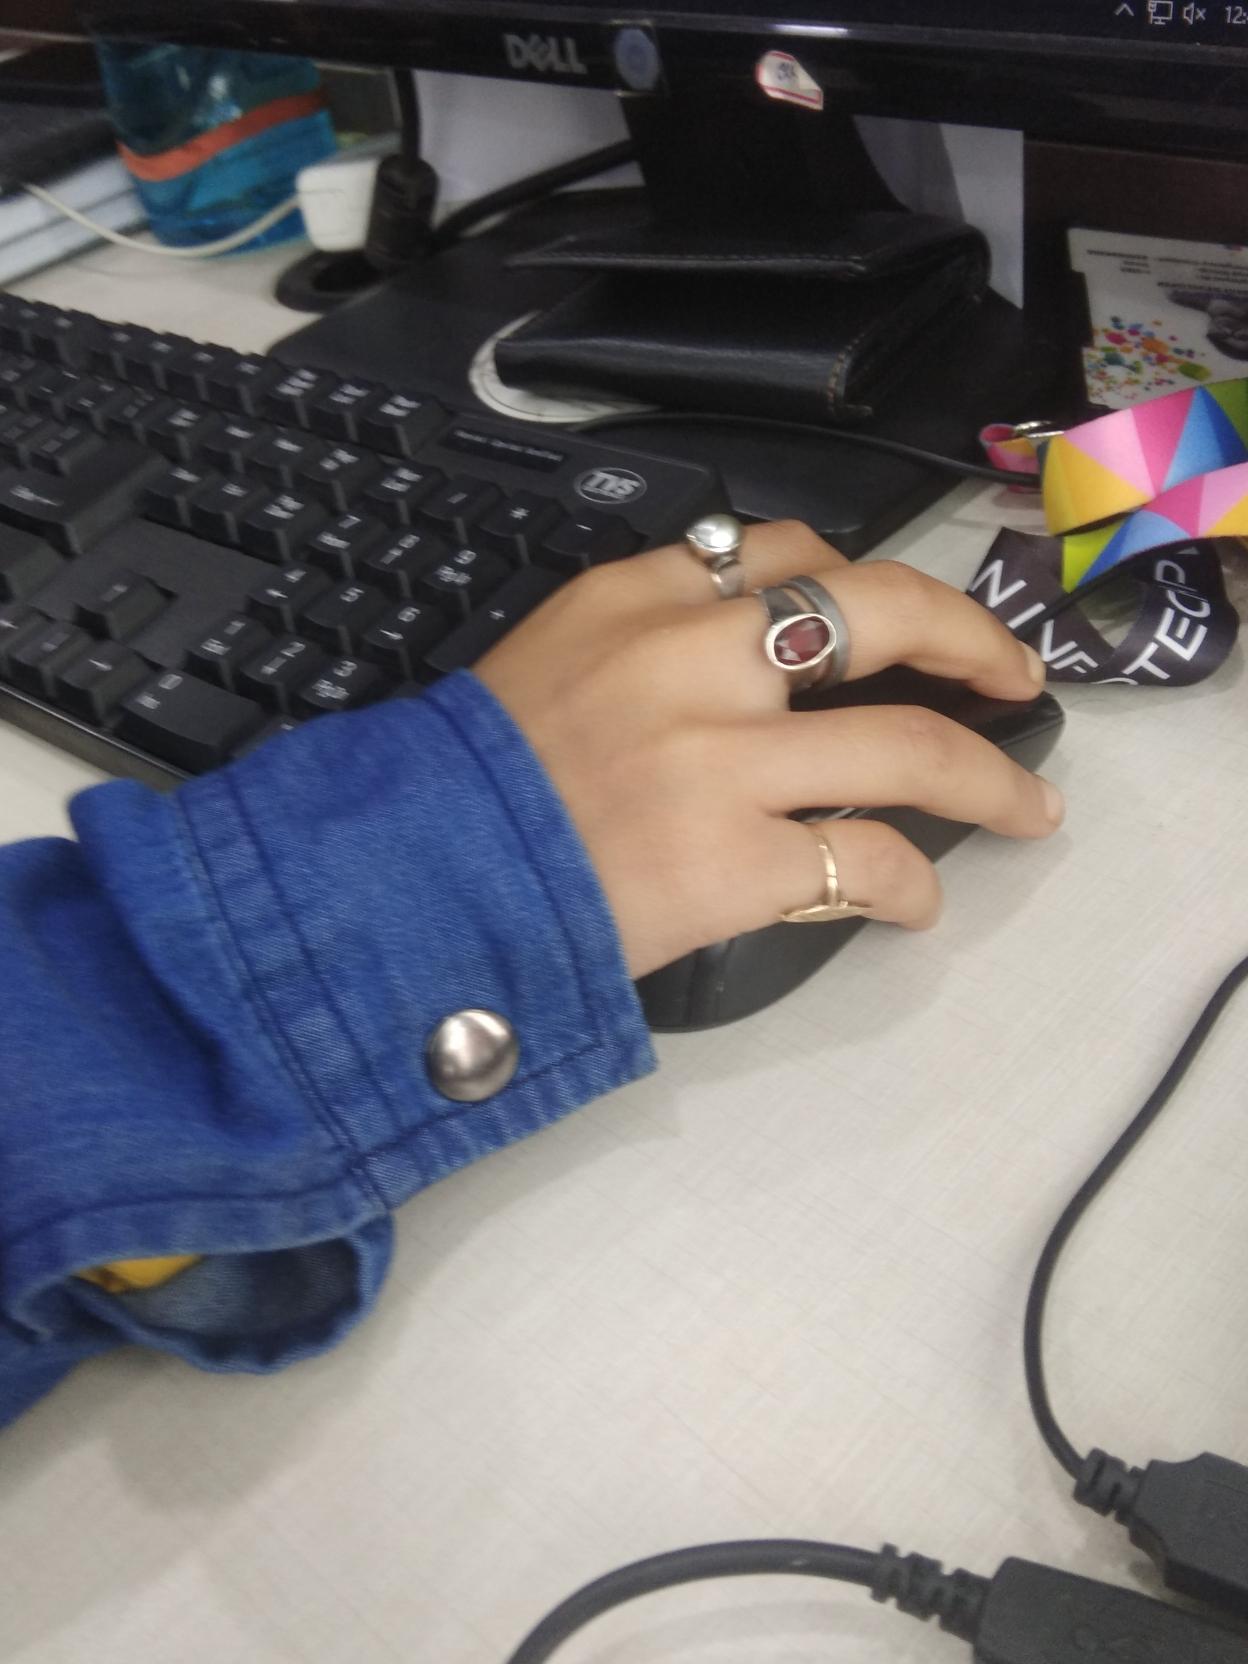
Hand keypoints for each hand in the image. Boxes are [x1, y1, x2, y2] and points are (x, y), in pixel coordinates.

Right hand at [475, 520, 1062, 978]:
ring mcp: (722, 760)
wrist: (409, 880)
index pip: (786, 552)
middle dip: (975, 639)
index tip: (898, 617)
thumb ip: (644, 635)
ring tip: (1027, 812)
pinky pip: (866, 866)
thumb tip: (750, 649)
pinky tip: (915, 904)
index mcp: (639, 598)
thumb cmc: (468, 784)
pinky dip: (909, 887)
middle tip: (1014, 677)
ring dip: (990, 783)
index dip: (865, 583)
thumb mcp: (546, 660)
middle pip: (883, 613)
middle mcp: (694, 659)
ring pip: (909, 748)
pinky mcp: (734, 861)